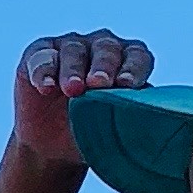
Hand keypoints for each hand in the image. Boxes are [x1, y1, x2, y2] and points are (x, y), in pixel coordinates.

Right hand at [9, 29, 151, 169]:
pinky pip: (42, 57)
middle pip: (107, 48)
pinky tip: (46, 88)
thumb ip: (133, 116)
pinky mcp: (38, 54)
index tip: (129, 85)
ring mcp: (70, 47)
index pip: (137, 56)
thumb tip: (154, 117)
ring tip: (72, 90)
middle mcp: (102, 47)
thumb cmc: (94, 132)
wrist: (53, 145)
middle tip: (99, 84)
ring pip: (74, 50)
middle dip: (104, 66)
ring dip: (73, 70)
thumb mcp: (116, 128)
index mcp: (129, 60)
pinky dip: (44, 71)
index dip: (134, 68)